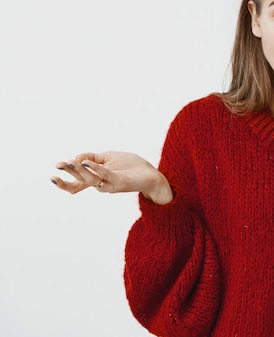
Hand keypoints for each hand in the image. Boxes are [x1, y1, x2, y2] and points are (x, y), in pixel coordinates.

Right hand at [51, 151, 172, 204]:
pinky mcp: (120, 182)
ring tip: (71, 162)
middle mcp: (101, 184)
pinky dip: (97, 169)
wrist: (151, 174)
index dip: (64, 182)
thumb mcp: (108, 157)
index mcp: (97, 178)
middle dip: (70, 172)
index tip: (53, 173)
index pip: (77, 184)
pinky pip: (106, 175)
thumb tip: (77, 157)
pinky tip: (88, 163)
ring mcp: (110, 184)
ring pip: (91, 179)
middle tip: (60, 165)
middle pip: (81, 180)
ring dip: (81, 171)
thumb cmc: (131, 166)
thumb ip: (92, 157)